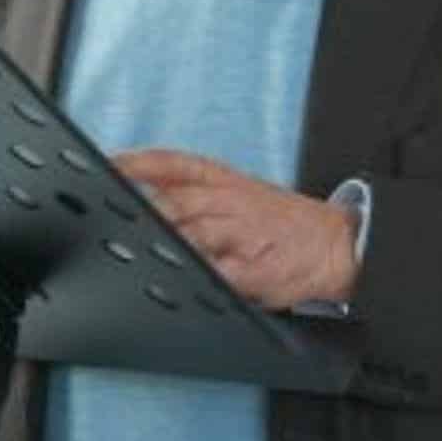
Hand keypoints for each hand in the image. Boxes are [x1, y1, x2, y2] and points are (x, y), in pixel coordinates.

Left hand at [114, 148, 359, 310]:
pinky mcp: (253, 269)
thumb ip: (193, 194)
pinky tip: (178, 277)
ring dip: (164, 240)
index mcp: (222, 180)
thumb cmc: (279, 221)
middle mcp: (228, 202)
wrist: (335, 243)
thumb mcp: (238, 192)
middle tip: (108, 216)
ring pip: (192, 232)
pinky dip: (197, 273)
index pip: (172, 163)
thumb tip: (143, 193)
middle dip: (141, 210)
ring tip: (136, 246)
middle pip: (173, 201)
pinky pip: (219, 271)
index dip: (136, 163)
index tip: (106, 165)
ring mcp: (241, 234)